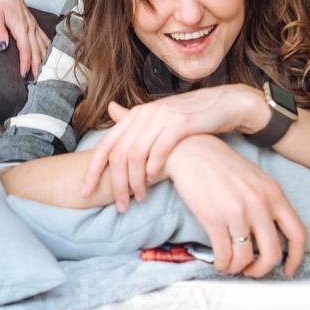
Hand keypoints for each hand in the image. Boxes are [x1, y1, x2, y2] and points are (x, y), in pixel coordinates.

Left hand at [0, 0, 49, 77]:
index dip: (25, 63)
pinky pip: (44, 39)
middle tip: (37, 81)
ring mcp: (34, 26)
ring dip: (44, 60)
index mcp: (20, 27)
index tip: (24, 75)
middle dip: (37, 67)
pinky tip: (49, 57)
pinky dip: (48, 49)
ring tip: (44, 74)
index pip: (25, 49)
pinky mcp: (34, 24)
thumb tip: (2, 47)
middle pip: (37, 51)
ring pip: (43, 46)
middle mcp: (30, 28)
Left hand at [81, 85, 264, 210]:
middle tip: (120, 205)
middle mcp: (145, 114)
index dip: (92, 169)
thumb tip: (110, 110)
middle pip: (118, 154)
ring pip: (136, 155)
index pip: (105, 145)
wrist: (224, 104)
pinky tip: (155, 181)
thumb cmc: (190, 118)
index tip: (85, 191)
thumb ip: (135, 122)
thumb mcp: (159, 118)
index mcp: (136, 115)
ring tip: (139, 199)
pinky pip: (159, 150)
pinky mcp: (181, 123)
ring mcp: (162, 117)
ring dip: (135, 182)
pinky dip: (154, 168)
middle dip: (116, 184)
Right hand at [165, 135, 306, 278]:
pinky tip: (219, 260)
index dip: (296, 258)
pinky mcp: (213, 218)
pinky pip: (224, 255)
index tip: (287, 269)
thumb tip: (273, 237)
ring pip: (245, 259)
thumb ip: (268, 204)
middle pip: (272, 254)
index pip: (298, 234)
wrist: (192, 150)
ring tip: (230, 263)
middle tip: (251, 270)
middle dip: (261, 270)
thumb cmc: (222, 165)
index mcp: (274, 193)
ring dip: (237, 268)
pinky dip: (222, 264)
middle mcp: (259, 203)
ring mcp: (237, 212)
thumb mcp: (256, 179)